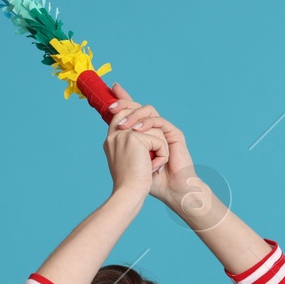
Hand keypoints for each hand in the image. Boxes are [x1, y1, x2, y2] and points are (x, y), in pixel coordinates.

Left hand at [105, 84, 202, 213]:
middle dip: (124, 103)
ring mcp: (164, 130)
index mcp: (143, 132)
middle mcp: (153, 128)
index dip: (123, 99)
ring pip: (148, 111)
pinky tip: (137, 131)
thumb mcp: (128, 156)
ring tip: (124, 127)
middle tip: (112, 108)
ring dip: (134, 116)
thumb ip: (122, 140)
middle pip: (138, 106)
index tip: (110, 93)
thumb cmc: (147, 178)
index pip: (132, 110)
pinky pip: (159, 122)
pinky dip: (147, 125)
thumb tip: (111, 124)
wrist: (166, 189)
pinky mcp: (174, 134)